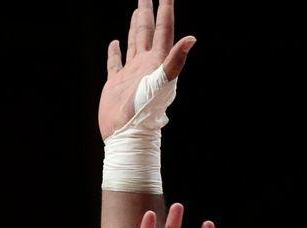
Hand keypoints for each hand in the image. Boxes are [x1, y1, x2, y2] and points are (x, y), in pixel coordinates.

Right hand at [98, 0, 194, 139]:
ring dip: (136, 27)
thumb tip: (191, 38)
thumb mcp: (162, 83)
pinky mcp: (116, 84)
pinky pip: (115, 63)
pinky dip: (115, 52)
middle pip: (148, 31)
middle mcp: (145, 64)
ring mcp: (131, 73)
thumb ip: (175, 60)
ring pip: (134, 43)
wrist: (127, 135)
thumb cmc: (146, 112)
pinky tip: (115, 43)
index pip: (163, 29)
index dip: (165, 9)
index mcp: (157, 61)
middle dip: (148, 12)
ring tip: (138, 12)